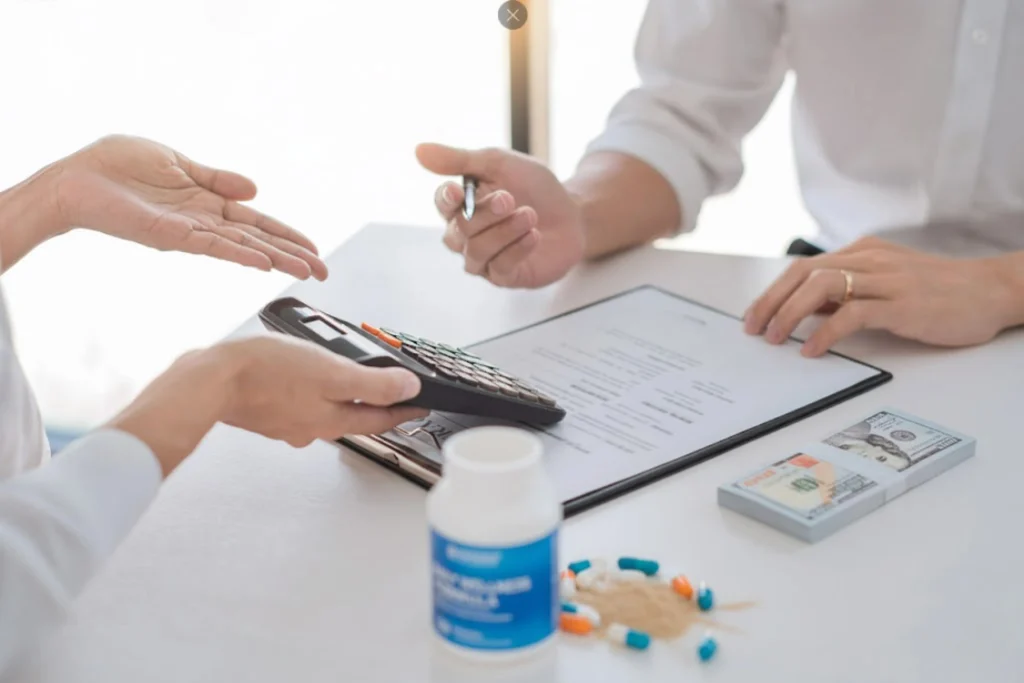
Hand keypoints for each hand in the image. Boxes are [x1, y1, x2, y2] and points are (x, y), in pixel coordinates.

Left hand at [51, 135, 326, 279]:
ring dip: (277, 260)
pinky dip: (240, 254)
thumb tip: (255, 188)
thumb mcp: (178, 161)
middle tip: (323, 272)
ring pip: (243, 248)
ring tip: (306, 272)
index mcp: (208, 204)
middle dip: (293, 256)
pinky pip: (213, 247)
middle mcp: (204, 222)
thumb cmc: (117, 167)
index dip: (287, 235)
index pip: (257, 223)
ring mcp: (190, 232)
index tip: (314, 250)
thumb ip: (217, 178)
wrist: (77, 178)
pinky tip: (263, 262)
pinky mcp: (173, 236)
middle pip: (259, 240)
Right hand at [108, 335, 426, 475]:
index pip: (381, 420)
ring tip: (357, 382)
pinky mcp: (268, 411)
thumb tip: (408, 390)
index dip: (406, 411)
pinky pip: (301, 403)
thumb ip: (373, 385)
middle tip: (398, 396)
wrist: (210, 380)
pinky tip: (308, 379)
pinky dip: (314, 393)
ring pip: (327, 411)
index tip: (423, 406)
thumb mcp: (330, 372)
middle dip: (378, 407)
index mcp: (331, 419)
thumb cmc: (265, 373)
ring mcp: (288, 421)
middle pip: (356, 418)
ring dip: (346, 399)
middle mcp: (312, 427)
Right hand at [416, 143, 584, 287]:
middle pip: (459, 230)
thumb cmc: (534, 188)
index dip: (446, 200)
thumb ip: (460, 159)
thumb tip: (419, 150)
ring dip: (503, 231)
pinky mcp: (506, 276)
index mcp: (462, 205)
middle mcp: (467, 236)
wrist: (573, 212)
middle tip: (509, 199)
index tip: (457, 191)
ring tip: (529, 215)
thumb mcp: (499, 163)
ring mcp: (485, 259)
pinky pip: (499, 268)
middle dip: (484, 214)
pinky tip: (533, 236)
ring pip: (477, 251)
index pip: (442, 205)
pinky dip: (516, 250)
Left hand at [744, 237, 1023, 356]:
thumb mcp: (885, 286)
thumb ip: (847, 296)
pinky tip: (811, 349)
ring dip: (790, 314)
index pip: (803, 267)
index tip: (752, 316)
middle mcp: (871, 260)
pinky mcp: (904, 304)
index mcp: (863, 252)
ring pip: (823, 286)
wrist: (993, 290)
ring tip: (774, 339)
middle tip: (753, 330)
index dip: (773, 292)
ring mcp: (888, 280)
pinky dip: (825, 331)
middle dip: (771, 302)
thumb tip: (804, 314)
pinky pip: (853, 313)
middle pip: (804, 273)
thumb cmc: (938, 292)